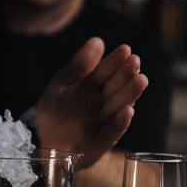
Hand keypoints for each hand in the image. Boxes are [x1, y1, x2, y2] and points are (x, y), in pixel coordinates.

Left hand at [36, 37, 147, 167]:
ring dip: (129, 95)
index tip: (125, 49)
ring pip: (117, 108)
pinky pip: (109, 134)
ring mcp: (100, 124)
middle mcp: (99, 105)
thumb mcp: (62, 85)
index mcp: (91, 88)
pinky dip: (118, 124)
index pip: (104, 72)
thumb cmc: (56, 113)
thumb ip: (78, 65)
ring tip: (140, 80)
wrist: (46, 145)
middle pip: (114, 88)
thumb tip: (97, 40)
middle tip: (135, 61)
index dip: (114, 61)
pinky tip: (127, 111)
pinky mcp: (97, 144)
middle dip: (125, 75)